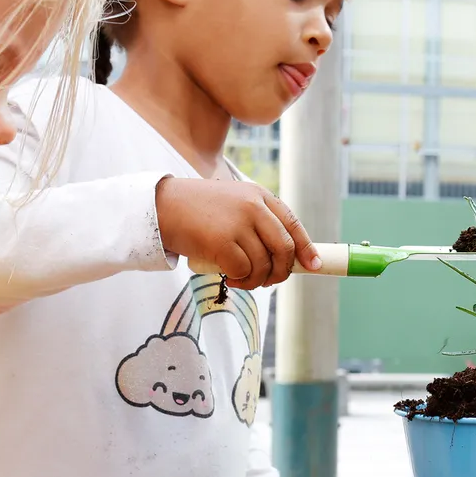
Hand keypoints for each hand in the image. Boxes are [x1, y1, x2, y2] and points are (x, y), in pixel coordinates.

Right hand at [156, 176, 319, 289]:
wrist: (162, 207)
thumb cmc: (198, 210)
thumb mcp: (234, 203)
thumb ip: (257, 221)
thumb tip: (284, 255)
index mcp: (259, 195)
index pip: (293, 223)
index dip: (306, 248)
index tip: (313, 265)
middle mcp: (253, 206)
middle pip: (284, 248)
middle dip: (282, 271)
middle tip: (271, 281)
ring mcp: (238, 224)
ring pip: (264, 264)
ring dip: (258, 280)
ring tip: (244, 279)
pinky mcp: (222, 242)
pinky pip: (244, 271)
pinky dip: (242, 280)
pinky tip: (232, 278)